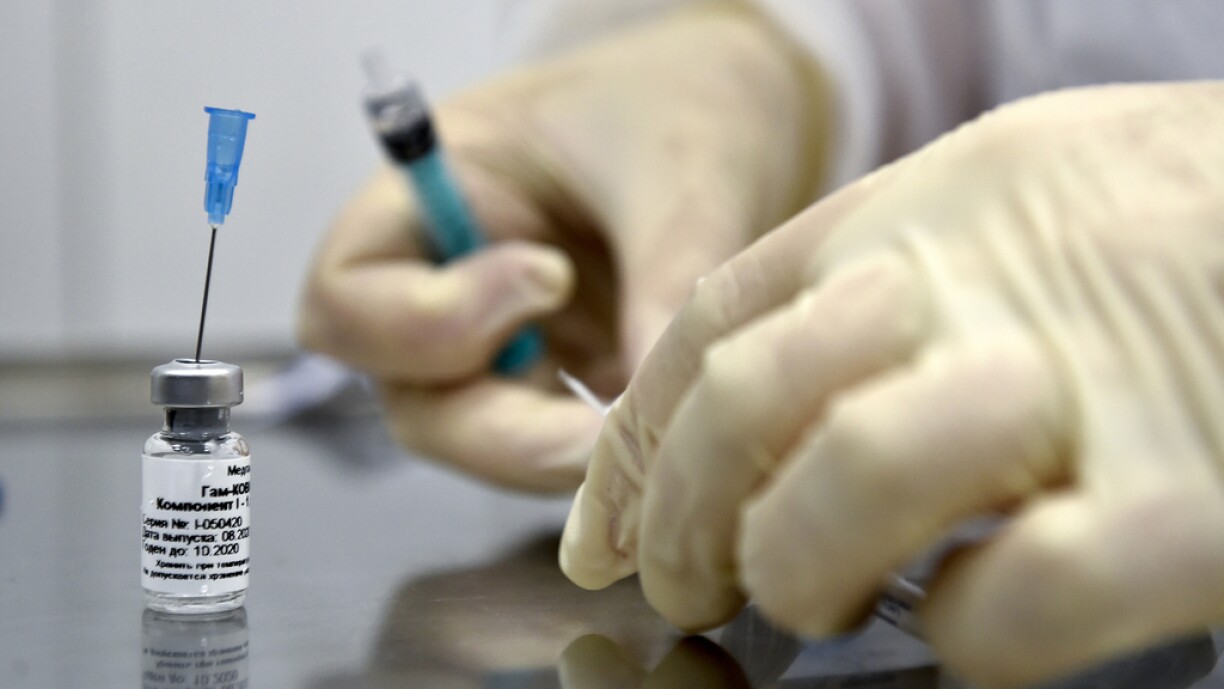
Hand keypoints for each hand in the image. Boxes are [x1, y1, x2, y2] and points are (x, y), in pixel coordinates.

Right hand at [298, 2, 827, 490]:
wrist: (733, 114)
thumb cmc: (680, 103)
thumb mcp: (680, 168)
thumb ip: (663, 281)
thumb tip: (656, 413)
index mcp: (429, 196)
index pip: (347, 295)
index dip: (428, 318)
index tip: (550, 279)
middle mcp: (446, 281)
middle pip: (413, 400)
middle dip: (504, 432)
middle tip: (604, 436)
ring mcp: (501, 340)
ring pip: (481, 440)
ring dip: (554, 455)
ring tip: (648, 436)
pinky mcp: (561, 379)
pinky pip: (551, 446)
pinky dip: (597, 457)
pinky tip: (658, 440)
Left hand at [561, 83, 1223, 685]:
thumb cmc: (1175, 210)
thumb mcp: (1007, 187)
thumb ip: (870, 273)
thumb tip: (734, 410)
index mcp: (923, 207)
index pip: (711, 325)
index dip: (633, 444)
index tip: (607, 532)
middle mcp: (979, 284)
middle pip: (748, 397)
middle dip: (682, 516)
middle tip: (684, 585)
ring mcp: (1080, 389)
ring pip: (850, 484)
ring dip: (794, 566)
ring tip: (804, 599)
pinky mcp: (1197, 503)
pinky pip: (1013, 598)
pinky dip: (966, 632)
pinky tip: (970, 621)